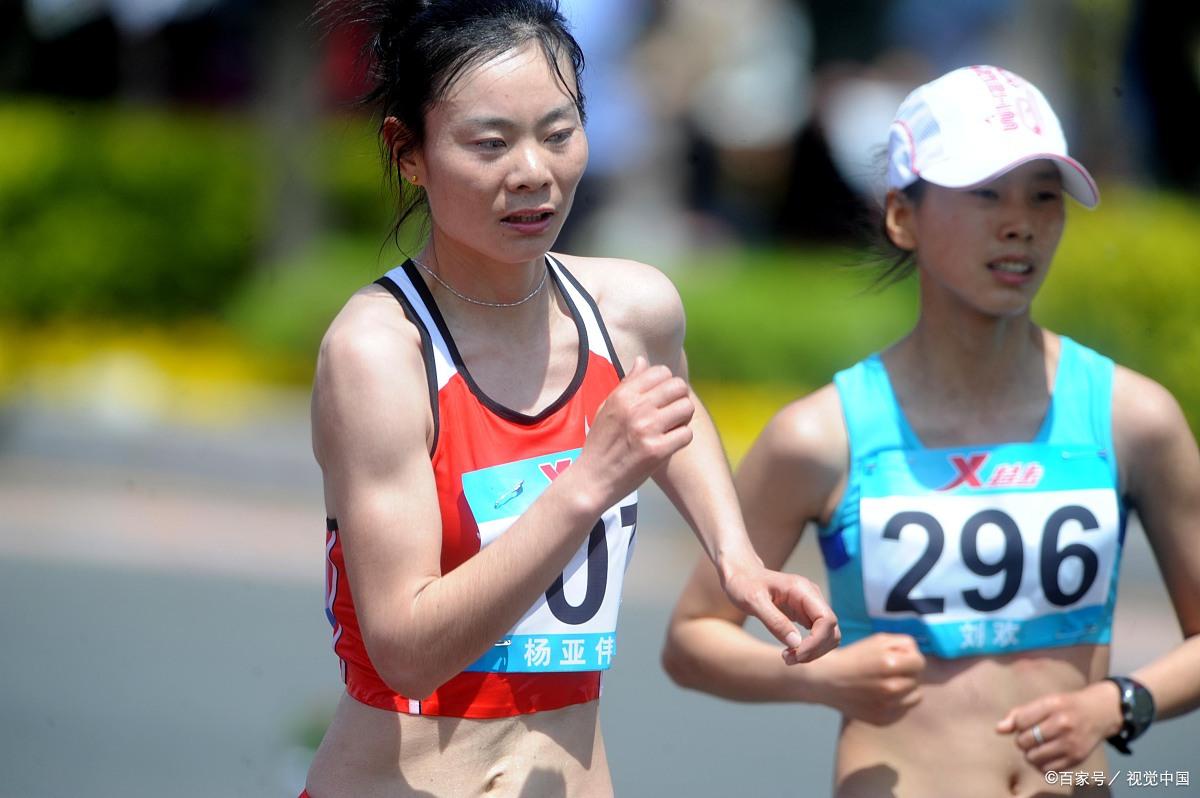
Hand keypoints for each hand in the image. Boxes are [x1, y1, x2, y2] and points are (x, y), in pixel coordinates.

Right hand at [573, 356, 693, 509]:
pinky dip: (681, 438)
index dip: (667, 383)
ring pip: (686, 408)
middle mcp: (636, 408)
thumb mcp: (607, 408)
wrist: (593, 479)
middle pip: (678, 387)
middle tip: (672, 412)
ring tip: (672, 427)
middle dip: (679, 397)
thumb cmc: (600, 443)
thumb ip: (627, 384)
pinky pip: (686, 434)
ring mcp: (647, 429)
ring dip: (683, 418)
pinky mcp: (657, 450)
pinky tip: (670, 443)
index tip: (663, 397)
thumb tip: (642, 361)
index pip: (661, 372)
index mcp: (623, 395)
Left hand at [718, 559, 839, 663]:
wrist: (741, 575)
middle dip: (814, 650)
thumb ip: (774, 621)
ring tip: (787, 657)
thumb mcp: (753, 601)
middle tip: (788, 659)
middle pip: (831, 630)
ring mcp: (810, 606)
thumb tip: (796, 643)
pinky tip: (790, 651)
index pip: (827, 619)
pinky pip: (818, 636)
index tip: (796, 653)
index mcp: (803, 590)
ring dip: (813, 652)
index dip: (817, 641)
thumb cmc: (744, 583)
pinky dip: (809, 648)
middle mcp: (812, 597)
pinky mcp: (805, 615)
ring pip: (828, 636)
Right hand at [808, 633, 924, 724]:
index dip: (910, 658)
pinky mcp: (883, 720)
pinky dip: (897, 703)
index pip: (920, 662)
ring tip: (887, 683)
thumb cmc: (854, 657)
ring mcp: (887, 707)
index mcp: (890, 664)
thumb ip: (904, 644)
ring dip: (906, 689)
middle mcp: (891, 688)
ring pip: (915, 697)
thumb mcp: (878, 640)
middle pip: (917, 680)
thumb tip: (919, 657)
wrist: (827, 680)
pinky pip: (904, 710)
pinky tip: (882, 696)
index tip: (898, 659)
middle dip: (907, 673)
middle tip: (888, 671)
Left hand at [996, 680, 1123, 771]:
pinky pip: (1047, 769)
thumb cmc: (1066, 706)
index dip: (1016, 725)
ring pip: (1033, 757)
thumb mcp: (1045, 701)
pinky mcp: (1077, 758)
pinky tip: (1045, 756)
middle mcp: (1062, 724)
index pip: (1020, 721)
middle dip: (1022, 740)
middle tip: (1030, 736)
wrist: (1099, 713)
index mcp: (1052, 705)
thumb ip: (1020, 714)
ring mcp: (1070, 743)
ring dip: (1030, 754)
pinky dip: (1041, 765)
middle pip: (1025, 741)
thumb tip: (998, 729)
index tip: (1023, 724)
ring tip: (1036, 747)